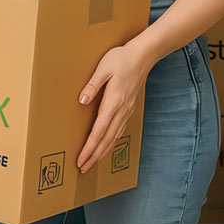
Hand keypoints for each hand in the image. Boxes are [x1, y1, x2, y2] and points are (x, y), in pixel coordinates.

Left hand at [76, 43, 151, 172]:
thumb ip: (93, 85)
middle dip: (94, 156)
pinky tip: (106, 146)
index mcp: (113, 102)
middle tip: (83, 168)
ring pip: (113, 137)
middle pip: (106, 140)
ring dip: (102, 152)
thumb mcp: (103, 67)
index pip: (99, 132)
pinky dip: (111, 142)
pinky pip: (119, 130)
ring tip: (92, 162)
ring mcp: (126, 111)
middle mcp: (121, 110)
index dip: (89, 148)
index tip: (81, 160)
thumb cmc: (121, 58)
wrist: (143, 55)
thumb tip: (82, 101)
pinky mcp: (128, 109)